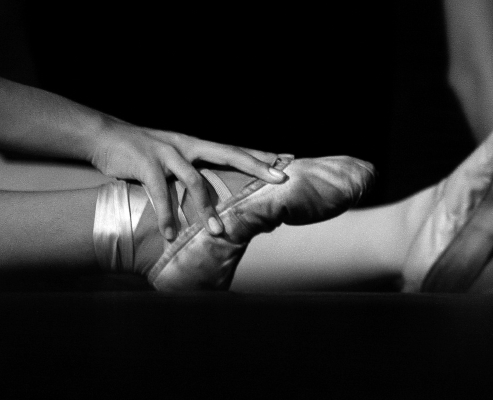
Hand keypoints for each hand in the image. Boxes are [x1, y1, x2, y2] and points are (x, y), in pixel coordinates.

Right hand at [90, 120, 286, 239]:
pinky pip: (159, 192)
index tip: (288, 158)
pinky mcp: (145, 163)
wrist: (105, 134)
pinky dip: (166, 215)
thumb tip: (213, 194)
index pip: (235, 149)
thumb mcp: (174, 155)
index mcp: (197, 144)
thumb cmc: (145, 151)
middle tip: (279, 179)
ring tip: (217, 232)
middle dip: (256, 166)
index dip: (261, 154)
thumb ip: (193, 170)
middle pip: (228, 153)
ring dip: (206, 209)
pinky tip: (170, 233)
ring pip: (194, 180)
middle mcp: (187, 144)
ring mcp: (167, 152)